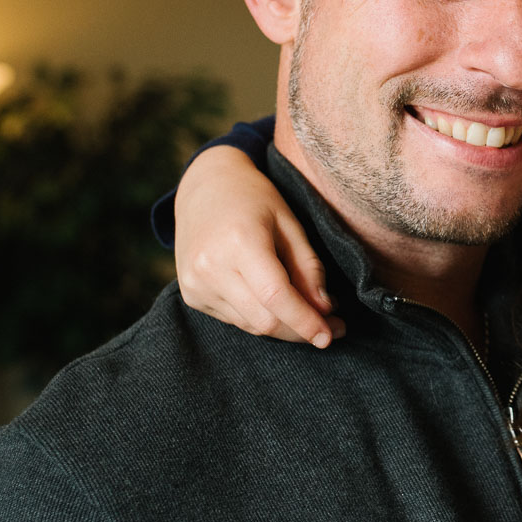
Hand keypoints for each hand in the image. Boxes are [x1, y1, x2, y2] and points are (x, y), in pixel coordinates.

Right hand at [173, 146, 343, 345]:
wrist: (204, 186)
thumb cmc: (254, 198)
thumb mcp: (290, 224)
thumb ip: (308, 268)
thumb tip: (325, 310)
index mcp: (239, 242)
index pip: (276, 297)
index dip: (305, 321)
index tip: (330, 335)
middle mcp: (211, 267)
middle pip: (264, 320)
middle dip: (300, 330)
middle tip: (331, 327)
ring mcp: (195, 284)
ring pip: (250, 325)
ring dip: (283, 327)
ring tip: (308, 313)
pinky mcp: (190, 295)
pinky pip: (235, 319)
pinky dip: (259, 317)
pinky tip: (273, 303)